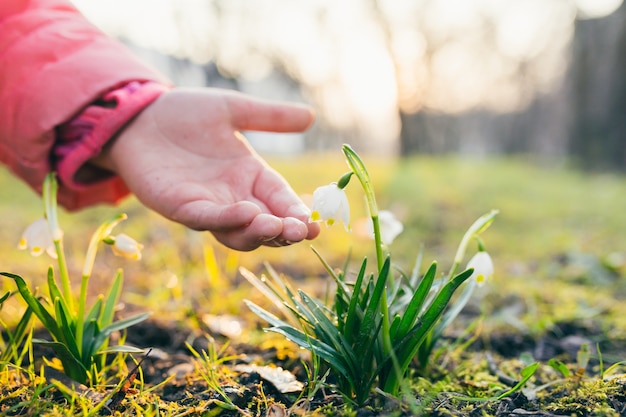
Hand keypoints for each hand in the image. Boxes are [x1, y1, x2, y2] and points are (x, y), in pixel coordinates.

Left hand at [92, 87, 320, 250]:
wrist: (140, 114)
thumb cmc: (186, 113)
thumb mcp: (233, 109)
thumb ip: (269, 116)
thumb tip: (310, 115)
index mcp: (251, 177)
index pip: (282, 202)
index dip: (299, 214)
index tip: (317, 224)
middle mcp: (234, 197)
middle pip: (266, 225)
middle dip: (286, 231)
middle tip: (303, 230)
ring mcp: (209, 206)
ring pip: (240, 233)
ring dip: (261, 234)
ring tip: (279, 226)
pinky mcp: (182, 207)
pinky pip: (209, 219)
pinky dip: (229, 220)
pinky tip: (248, 212)